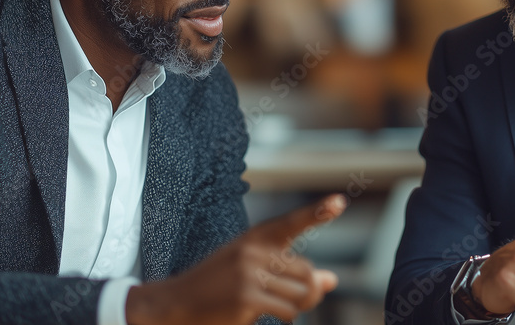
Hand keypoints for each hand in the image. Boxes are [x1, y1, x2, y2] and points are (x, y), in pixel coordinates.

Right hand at [125, 194, 346, 324]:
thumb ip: (290, 273)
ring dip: (296, 306)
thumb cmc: (217, 286)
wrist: (174, 303)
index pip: (291, 223)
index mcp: (255, 238)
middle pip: (307, 271)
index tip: (339, 202)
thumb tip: (331, 280)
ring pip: (301, 293)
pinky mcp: (246, 298)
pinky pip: (287, 311)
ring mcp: (249, 274)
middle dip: (308, 290)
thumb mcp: (251, 271)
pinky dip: (283, 316)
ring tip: (276, 308)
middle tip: (293, 300)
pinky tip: (258, 313)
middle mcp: (253, 251)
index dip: (317, 212)